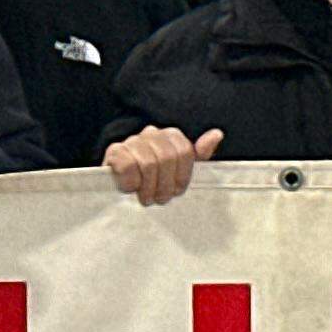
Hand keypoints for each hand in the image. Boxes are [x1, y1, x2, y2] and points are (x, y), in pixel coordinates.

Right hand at [105, 124, 221, 205]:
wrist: (123, 187)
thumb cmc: (157, 180)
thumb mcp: (181, 170)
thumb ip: (199, 155)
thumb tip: (217, 134)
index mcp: (171, 136)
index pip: (184, 151)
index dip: (182, 176)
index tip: (176, 191)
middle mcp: (152, 133)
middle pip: (167, 158)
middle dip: (165, 185)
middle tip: (160, 199)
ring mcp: (131, 141)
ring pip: (149, 163)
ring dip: (149, 188)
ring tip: (146, 197)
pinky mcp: (114, 152)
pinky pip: (128, 166)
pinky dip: (131, 182)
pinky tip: (131, 188)